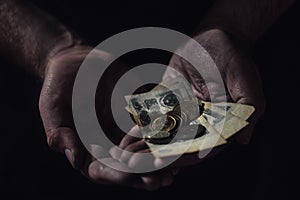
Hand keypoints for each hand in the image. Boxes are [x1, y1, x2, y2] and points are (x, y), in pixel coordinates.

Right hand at [39, 44, 173, 189]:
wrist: (76, 61)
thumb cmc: (58, 86)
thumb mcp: (53, 110)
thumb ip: (60, 136)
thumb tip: (75, 160)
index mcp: (87, 149)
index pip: (103, 170)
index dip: (118, 176)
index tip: (134, 177)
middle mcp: (108, 144)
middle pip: (128, 166)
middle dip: (146, 173)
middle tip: (164, 178)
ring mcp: (123, 130)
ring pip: (143, 150)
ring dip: (159, 159)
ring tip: (176, 166)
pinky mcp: (136, 114)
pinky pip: (151, 126)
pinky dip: (164, 133)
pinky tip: (179, 138)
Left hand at [115, 29, 264, 168]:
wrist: (213, 36)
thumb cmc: (232, 57)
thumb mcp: (246, 80)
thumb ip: (249, 108)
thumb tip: (243, 139)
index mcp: (220, 124)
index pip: (201, 146)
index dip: (181, 156)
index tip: (160, 161)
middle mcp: (200, 122)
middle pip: (178, 145)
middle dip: (156, 156)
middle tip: (133, 164)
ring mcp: (183, 112)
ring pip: (164, 134)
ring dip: (146, 146)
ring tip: (126, 154)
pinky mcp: (169, 101)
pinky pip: (155, 116)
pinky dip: (143, 126)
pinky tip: (129, 135)